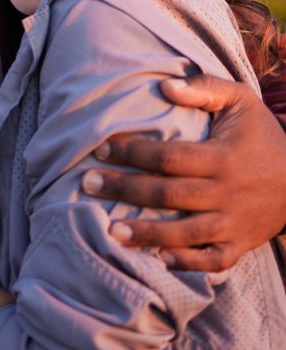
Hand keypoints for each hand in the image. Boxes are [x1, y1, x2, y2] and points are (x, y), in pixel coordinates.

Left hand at [81, 75, 285, 270]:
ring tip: (110, 230)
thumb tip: (165, 86)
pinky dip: (187, 263)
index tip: (101, 149)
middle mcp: (225, 193)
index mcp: (221, 157)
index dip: (132, 153)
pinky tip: (158, 259)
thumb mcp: (241, 100)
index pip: (168, 158)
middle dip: (124, 189)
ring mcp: (233, 223)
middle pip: (167, 195)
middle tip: (87, 184)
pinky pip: (212, 261)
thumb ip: (204, 89)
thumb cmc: (262, 134)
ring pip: (184, 233)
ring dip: (146, 234)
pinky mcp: (240, 244)